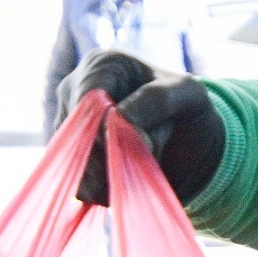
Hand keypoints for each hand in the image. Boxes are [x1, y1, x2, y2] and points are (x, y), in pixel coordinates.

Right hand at [57, 50, 222, 205]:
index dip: (104, 128)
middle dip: (106, 157)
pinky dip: (100, 191)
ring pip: (71, 159)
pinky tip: (124, 187)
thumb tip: (120, 119)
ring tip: (138, 177)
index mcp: (102, 65)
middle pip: (73, 131)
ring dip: (105, 178)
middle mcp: (75, 90)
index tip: (131, 146)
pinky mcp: (72, 155)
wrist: (187, 140)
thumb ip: (158, 99)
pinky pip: (75, 179)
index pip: (87, 98)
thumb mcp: (188, 94)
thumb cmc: (187, 107)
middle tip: (137, 168)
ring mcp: (69, 124)